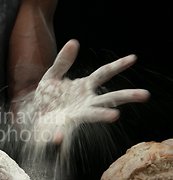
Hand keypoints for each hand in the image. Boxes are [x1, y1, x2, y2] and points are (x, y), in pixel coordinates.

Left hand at [18, 40, 149, 144]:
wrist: (35, 117)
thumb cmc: (49, 96)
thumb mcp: (52, 75)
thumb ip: (62, 61)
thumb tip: (74, 42)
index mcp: (84, 87)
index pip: (104, 74)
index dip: (117, 66)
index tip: (133, 58)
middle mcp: (85, 103)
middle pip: (109, 98)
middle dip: (126, 96)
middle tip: (145, 95)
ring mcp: (76, 116)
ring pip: (92, 116)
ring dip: (102, 115)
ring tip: (114, 116)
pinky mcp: (61, 129)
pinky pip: (61, 133)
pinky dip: (60, 136)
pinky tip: (59, 137)